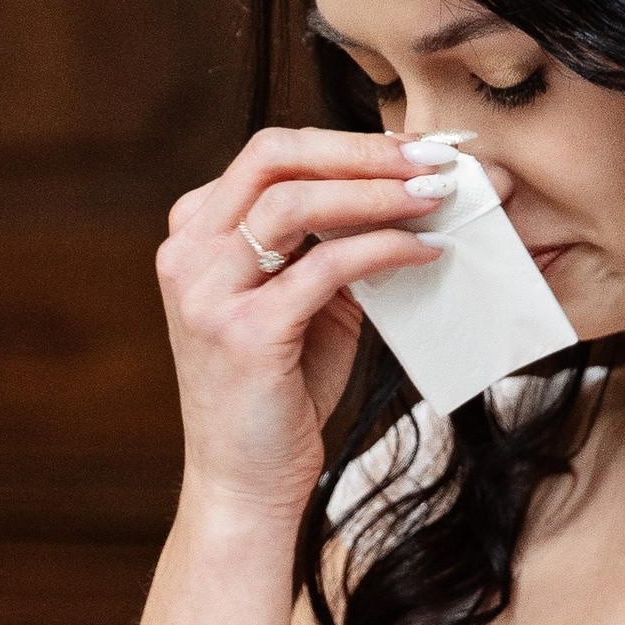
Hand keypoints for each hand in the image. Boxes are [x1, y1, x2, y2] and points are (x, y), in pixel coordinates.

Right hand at [155, 126, 474, 517]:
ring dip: (378, 193)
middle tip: (430, 158)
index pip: (269, 155)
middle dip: (361, 151)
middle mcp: (188, 254)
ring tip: (435, 198)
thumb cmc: (277, 392)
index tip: (411, 147)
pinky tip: (426, 253)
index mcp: (195, 235)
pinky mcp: (244, 334)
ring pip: (296, 203)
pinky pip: (326, 268)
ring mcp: (208, 293)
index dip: (345, 142)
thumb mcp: (300, 302)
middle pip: (274, 157)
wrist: (245, 482)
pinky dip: (385, 249)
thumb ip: (330, 246)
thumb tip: (409, 193)